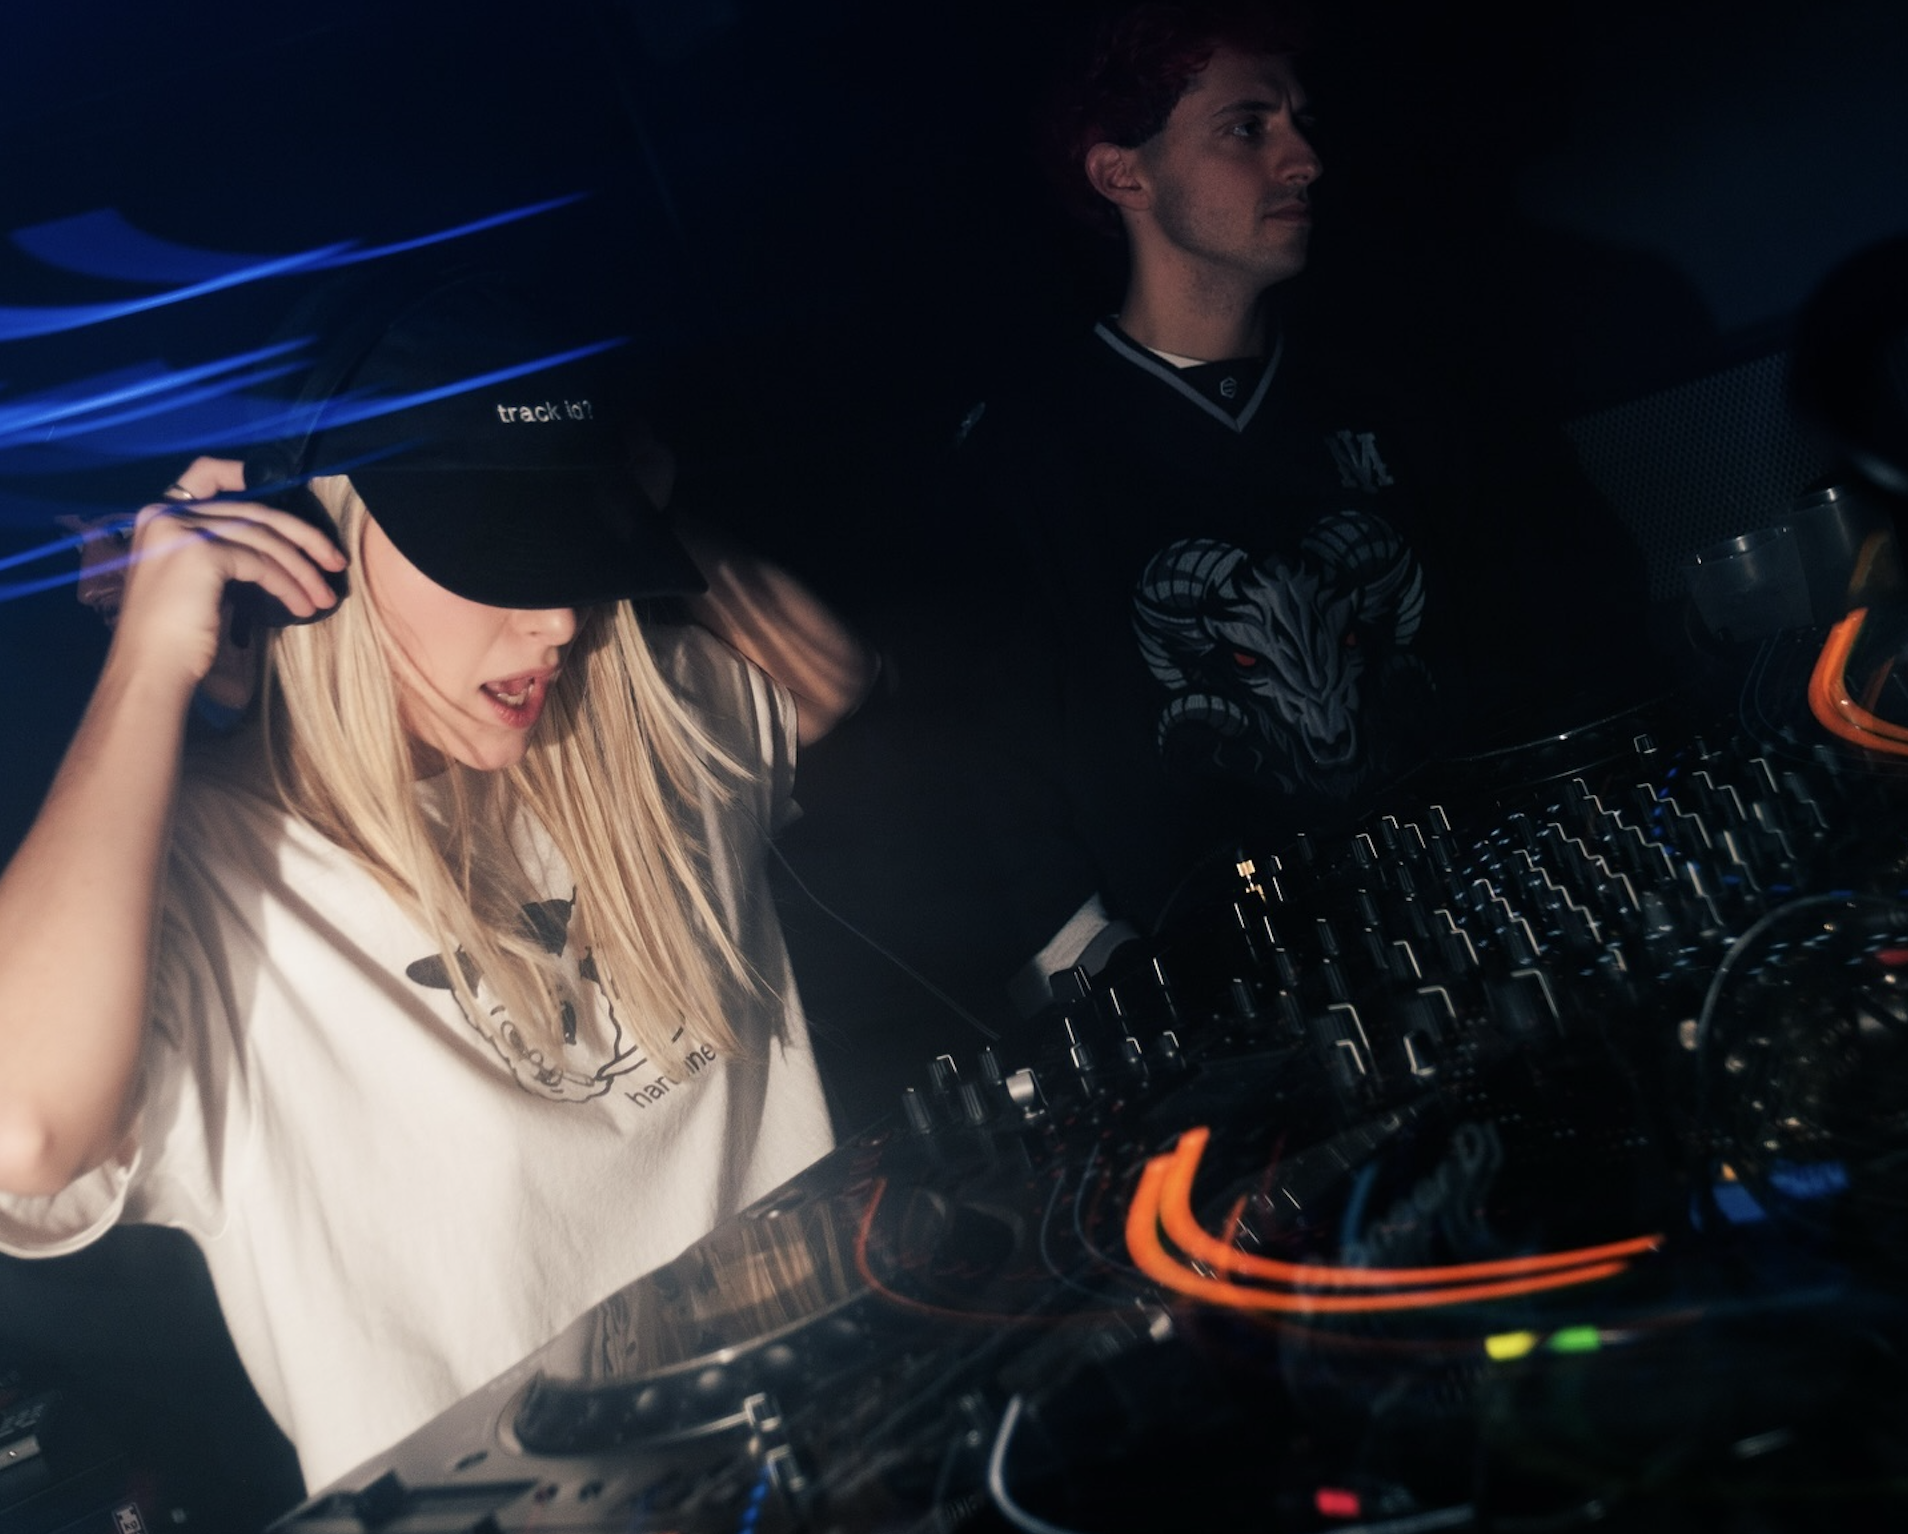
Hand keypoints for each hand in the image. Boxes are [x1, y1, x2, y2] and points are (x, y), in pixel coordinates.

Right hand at [109, 457, 346, 695]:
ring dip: (302, 569)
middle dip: (302, 537)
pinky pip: (262, 564)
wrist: (150, 669)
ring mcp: (181, 532)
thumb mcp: (193, 578)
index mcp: (158, 515)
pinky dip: (288, 585)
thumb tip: (275, 544)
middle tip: (335, 561)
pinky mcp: (200, 555)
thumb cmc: (174, 635)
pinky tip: (302, 607)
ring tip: (325, 597)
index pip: (204, 473)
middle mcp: (165, 514)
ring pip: (263, 539)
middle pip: (251, 511)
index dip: (243, 473)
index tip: (289, 489)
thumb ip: (217, 548)